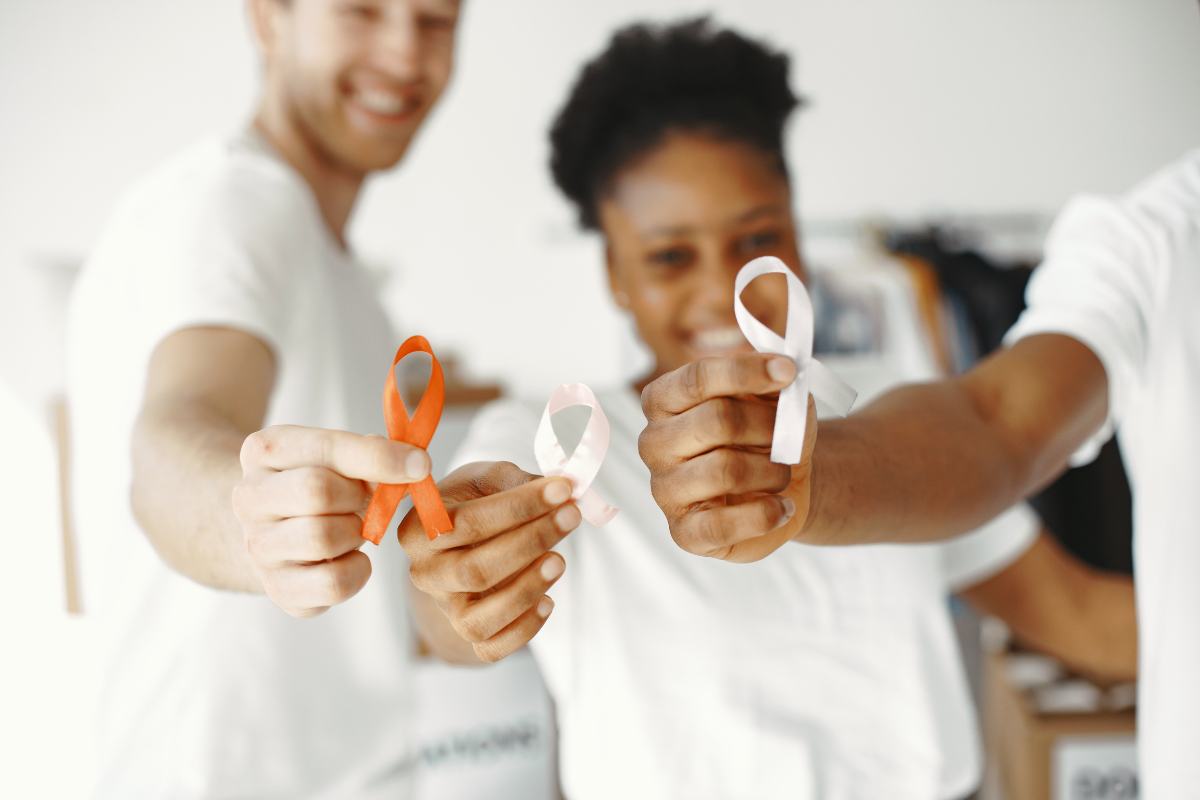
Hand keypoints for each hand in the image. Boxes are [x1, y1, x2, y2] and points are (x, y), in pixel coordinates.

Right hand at [233, 424, 430, 617]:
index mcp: (264, 451)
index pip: (325, 448)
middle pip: (317, 492)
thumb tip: (412, 464)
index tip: (420, 464)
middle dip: (356, 496)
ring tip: (351, 527)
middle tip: (363, 501)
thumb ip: (370, 452)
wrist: (274, 529)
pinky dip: (358, 570)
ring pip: (323, 538)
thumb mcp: (334, 455)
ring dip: (355, 533)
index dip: (379, 457)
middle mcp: (248, 497)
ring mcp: (257, 547)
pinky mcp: (277, 588)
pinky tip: (350, 557)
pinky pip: (333, 583)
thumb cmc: (316, 483)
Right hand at [400, 461, 579, 662]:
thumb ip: (515, 482)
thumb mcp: (485, 479)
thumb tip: (562, 487)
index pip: (467, 522)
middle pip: (473, 571)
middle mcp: (425, 574)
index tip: (562, 490)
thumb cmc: (473, 502)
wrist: (462, 540)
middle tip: (570, 517)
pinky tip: (549, 601)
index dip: (519, 506)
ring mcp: (445, 608)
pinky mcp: (467, 633)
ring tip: (560, 560)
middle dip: (529, 543)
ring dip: (526, 590)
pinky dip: (523, 631)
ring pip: (478, 619)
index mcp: (418, 530)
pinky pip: (491, 648)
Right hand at [639, 352, 816, 561]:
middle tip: (788, 436)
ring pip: (725, 470)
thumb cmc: (767, 433)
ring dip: (772, 470)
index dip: (744, 372)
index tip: (788, 370)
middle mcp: (654, 443)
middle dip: (767, 427)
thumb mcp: (776, 397)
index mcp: (663, 400)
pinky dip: (766, 514)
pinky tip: (782, 506)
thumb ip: (774, 381)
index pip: (697, 378)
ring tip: (781, 473)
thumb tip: (783, 368)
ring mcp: (664, 490)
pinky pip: (723, 525)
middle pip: (715, 420)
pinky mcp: (684, 532)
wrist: (781, 485)